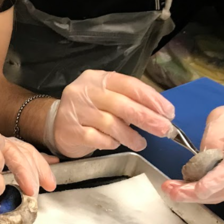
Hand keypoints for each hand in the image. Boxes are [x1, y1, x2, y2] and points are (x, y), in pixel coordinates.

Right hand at [46, 70, 175, 157]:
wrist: (56, 123)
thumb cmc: (90, 110)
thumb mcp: (108, 97)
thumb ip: (130, 101)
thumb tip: (160, 115)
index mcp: (99, 78)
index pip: (129, 85)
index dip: (151, 99)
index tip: (168, 112)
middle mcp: (86, 91)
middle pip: (122, 104)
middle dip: (146, 118)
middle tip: (164, 129)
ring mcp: (76, 111)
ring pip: (111, 124)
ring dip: (130, 136)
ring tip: (141, 143)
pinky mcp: (70, 131)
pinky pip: (97, 139)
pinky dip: (111, 143)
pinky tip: (116, 144)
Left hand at [162, 99, 223, 203]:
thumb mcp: (223, 116)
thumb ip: (212, 136)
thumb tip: (202, 158)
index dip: (213, 182)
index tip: (196, 188)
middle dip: (195, 193)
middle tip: (171, 190)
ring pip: (221, 195)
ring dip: (195, 196)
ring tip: (172, 190)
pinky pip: (221, 193)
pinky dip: (202, 194)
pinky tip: (184, 189)